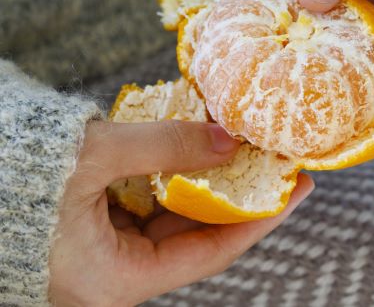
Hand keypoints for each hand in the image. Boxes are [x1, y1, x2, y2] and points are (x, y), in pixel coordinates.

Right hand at [49, 120, 312, 305]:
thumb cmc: (18, 177)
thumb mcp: (96, 157)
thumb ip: (167, 147)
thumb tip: (228, 141)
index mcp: (117, 280)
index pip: (211, 252)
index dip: (261, 219)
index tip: (298, 190)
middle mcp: (118, 271)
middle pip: (199, 234)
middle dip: (241, 197)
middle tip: (278, 164)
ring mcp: (110, 247)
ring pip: (178, 216)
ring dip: (211, 183)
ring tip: (246, 152)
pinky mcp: (103, 222)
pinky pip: (154, 201)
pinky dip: (178, 175)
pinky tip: (198, 150)